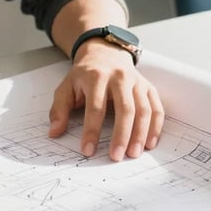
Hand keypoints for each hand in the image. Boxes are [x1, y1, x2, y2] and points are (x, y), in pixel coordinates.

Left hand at [48, 41, 163, 160]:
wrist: (104, 53)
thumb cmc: (85, 75)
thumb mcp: (66, 86)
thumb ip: (59, 109)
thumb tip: (54, 132)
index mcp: (96, 76)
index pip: (96, 107)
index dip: (92, 130)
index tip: (87, 150)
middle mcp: (119, 77)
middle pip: (125, 108)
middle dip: (121, 135)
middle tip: (116, 157)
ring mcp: (136, 81)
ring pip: (143, 109)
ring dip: (140, 134)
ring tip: (133, 154)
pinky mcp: (148, 87)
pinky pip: (156, 108)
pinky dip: (156, 127)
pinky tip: (149, 143)